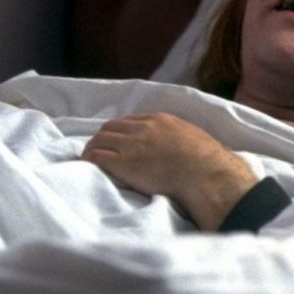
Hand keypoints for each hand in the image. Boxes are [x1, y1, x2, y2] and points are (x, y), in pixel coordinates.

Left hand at [82, 113, 257, 229]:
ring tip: (90, 157)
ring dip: (93, 147)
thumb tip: (186, 148)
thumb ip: (181, 139)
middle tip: (100, 147)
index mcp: (160, 120)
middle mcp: (142, 129)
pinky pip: (97, 156)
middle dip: (104, 136)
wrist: (202, 172)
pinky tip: (88, 165)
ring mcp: (130, 145)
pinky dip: (90, 158)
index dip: (122, 130)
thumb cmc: (206, 161)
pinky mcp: (122, 163)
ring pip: (100, 139)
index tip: (119, 140)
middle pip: (112, 127)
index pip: (131, 121)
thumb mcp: (194, 138)